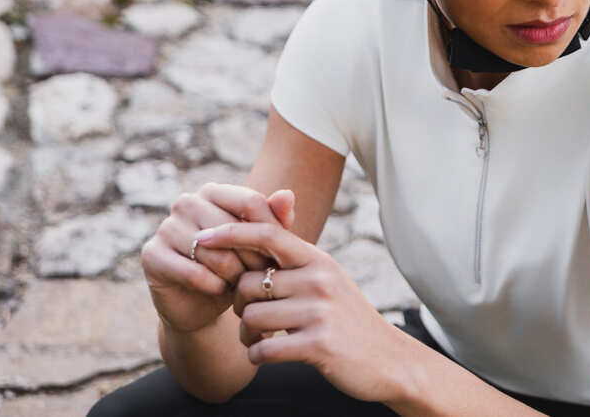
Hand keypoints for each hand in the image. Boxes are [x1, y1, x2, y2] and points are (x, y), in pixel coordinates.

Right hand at [141, 183, 296, 333]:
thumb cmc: (236, 266)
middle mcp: (186, 203)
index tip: (280, 254)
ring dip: (234, 273)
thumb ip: (275, 219)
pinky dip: (213, 285)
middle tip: (262, 275)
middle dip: (252, 256)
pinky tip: (220, 290)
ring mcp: (166, 227)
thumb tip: (288, 195)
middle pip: (231, 228)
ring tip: (242, 283)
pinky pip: (194, 272)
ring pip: (214, 252)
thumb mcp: (260, 244)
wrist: (202, 304)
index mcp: (213, 191)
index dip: (269, 231)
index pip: (250, 201)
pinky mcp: (153, 254)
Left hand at [191, 220, 417, 402]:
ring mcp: (320, 312)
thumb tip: (252, 230)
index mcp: (318, 260)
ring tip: (257, 340)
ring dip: (245, 335)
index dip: (231, 232)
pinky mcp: (319, 345)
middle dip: (237, 304)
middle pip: (249, 283)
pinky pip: (264, 349)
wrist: (388, 358)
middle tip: (247, 318)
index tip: (201, 238)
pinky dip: (256, 356)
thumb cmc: (347, 318)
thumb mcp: (326, 279)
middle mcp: (319, 279)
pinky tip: (264, 355)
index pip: (268, 233)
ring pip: (252, 317)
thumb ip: (293, 260)